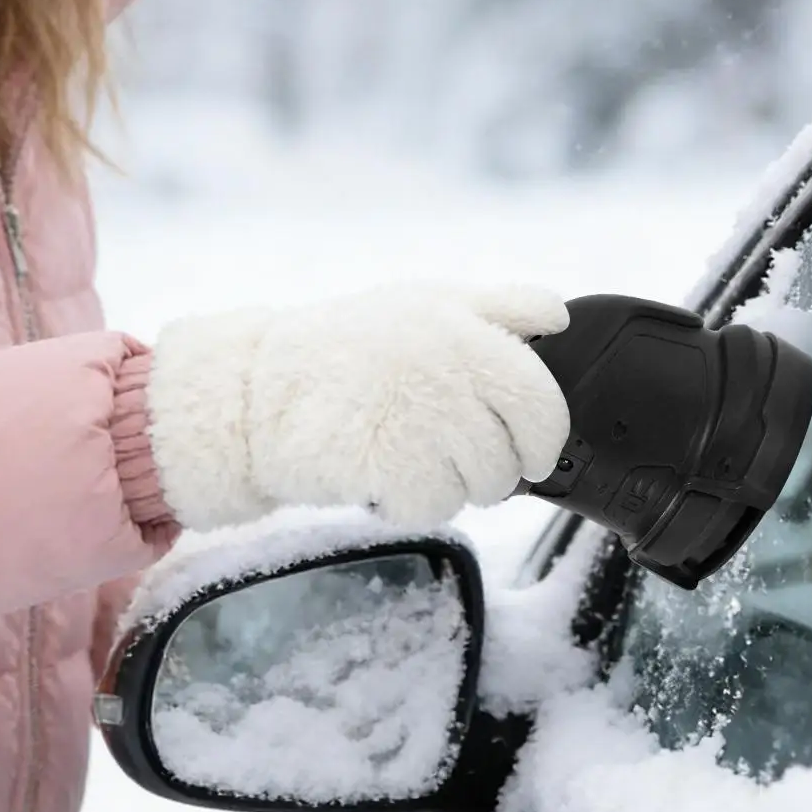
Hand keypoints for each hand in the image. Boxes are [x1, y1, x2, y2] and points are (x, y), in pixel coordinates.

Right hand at [145, 282, 572, 530]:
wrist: (254, 393)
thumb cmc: (341, 353)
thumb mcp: (421, 305)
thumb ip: (496, 307)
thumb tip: (557, 315)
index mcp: (464, 323)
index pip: (542, 394)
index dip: (541, 434)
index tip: (527, 448)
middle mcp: (450, 362)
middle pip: (517, 450)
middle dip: (498, 469)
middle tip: (458, 462)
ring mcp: (424, 412)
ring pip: (483, 485)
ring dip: (450, 487)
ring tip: (405, 458)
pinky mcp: (395, 459)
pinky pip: (437, 506)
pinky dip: (411, 505)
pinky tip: (382, 478)